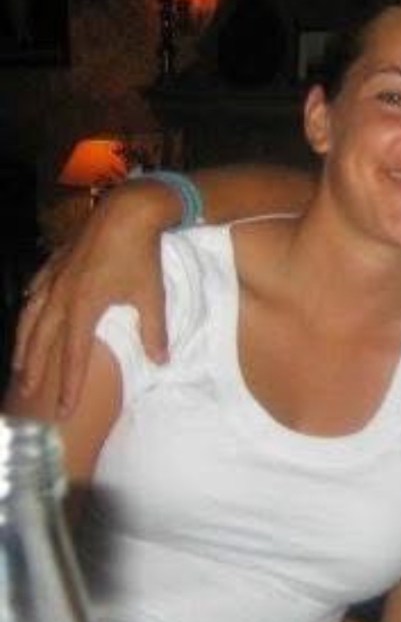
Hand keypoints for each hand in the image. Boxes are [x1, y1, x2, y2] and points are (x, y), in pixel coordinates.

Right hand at [12, 182, 174, 416]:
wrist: (128, 210)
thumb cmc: (142, 254)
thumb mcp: (152, 296)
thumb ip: (154, 332)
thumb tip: (161, 362)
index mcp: (83, 308)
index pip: (74, 357)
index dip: (69, 386)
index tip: (64, 411)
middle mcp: (61, 296)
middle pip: (42, 342)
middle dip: (36, 371)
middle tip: (29, 396)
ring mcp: (54, 277)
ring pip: (31, 318)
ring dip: (24, 344)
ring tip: (18, 366)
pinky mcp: (56, 262)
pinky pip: (36, 289)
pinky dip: (29, 306)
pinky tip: (27, 311)